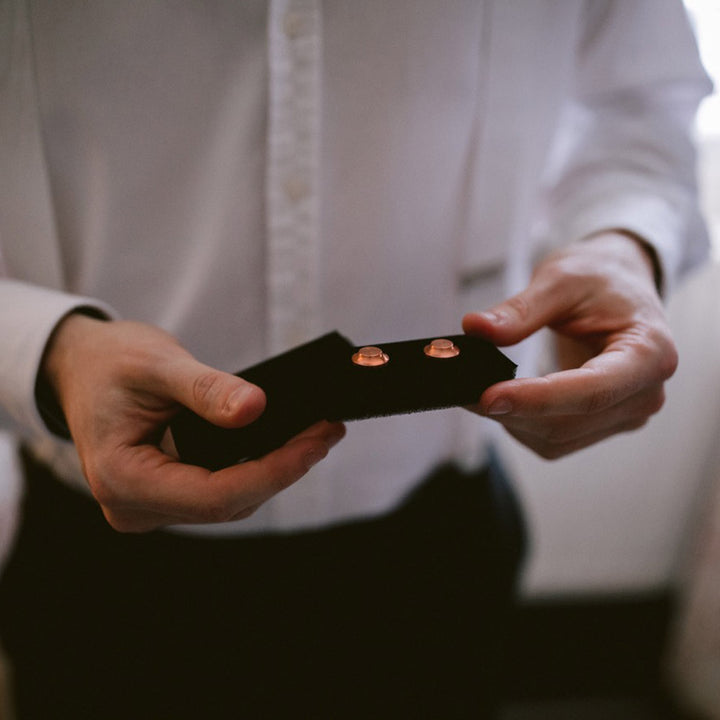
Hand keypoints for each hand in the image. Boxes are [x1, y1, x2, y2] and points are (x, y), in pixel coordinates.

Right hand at [42, 315, 344, 530]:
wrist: (82, 366)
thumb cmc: (109, 362)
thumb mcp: (156, 364)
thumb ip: (205, 389)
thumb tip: (256, 409)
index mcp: (122, 479)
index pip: (213, 495)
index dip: (272, 472)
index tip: (316, 442)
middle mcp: (135, 506)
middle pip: (227, 503)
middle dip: (283, 469)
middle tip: (328, 432)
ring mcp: (151, 505)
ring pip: (229, 502)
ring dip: (275, 471)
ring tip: (317, 434)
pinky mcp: (168, 493)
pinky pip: (220, 490)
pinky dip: (256, 468)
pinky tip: (286, 443)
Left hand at [462, 232, 677, 458]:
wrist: (620, 285)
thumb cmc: (599, 278)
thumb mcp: (560, 279)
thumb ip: (521, 309)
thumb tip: (476, 329)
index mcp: (650, 353)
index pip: (591, 391)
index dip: (536, 399)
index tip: (487, 397)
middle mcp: (646, 394)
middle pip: (569, 421)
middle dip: (511, 409)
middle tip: (461, 388)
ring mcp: (626, 415)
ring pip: (556, 437)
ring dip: (510, 420)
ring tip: (473, 390)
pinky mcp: (602, 425)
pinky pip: (554, 439)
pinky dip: (519, 424)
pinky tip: (499, 400)